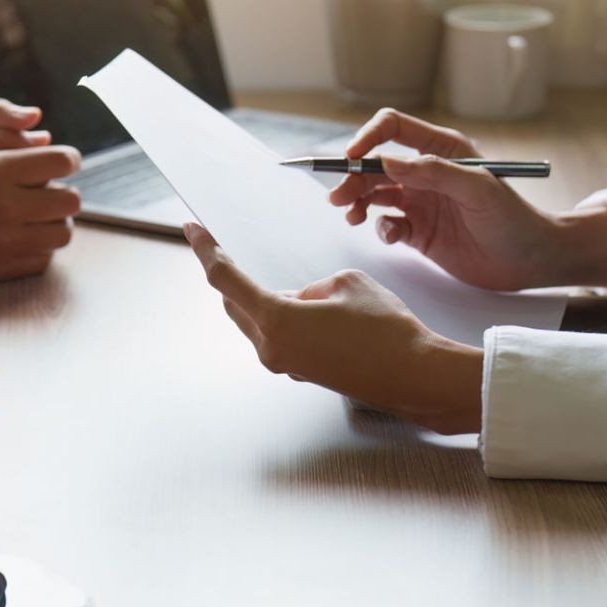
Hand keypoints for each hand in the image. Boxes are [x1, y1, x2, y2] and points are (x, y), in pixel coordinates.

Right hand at [0, 100, 82, 281]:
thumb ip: (2, 132)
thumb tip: (45, 135)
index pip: (61, 162)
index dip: (68, 159)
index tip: (61, 161)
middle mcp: (8, 207)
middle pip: (71, 200)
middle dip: (65, 191)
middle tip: (49, 190)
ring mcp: (6, 242)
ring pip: (63, 233)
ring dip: (57, 221)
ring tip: (37, 215)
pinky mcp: (1, 269)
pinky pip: (44, 259)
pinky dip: (41, 247)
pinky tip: (22, 236)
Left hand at [184, 224, 482, 434]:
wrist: (414, 376)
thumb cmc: (386, 329)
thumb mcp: (345, 283)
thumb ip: (310, 286)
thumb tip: (302, 301)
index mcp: (276, 320)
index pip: (225, 279)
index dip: (205, 250)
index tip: (192, 230)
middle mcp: (272, 348)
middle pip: (236, 304)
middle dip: (233, 277)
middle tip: (230, 250)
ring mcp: (285, 365)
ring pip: (257, 322)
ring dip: (262, 301)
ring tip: (293, 286)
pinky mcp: (301, 373)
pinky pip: (279, 338)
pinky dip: (283, 319)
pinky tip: (308, 310)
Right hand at [328, 108, 606, 290]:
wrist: (530, 261)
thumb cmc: (513, 218)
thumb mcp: (477, 188)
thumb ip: (433, 172)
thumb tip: (385, 161)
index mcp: (441, 149)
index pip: (392, 128)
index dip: (368, 138)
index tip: (351, 157)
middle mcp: (426, 172)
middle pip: (374, 164)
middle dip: (353, 177)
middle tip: (339, 197)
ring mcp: (420, 202)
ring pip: (374, 194)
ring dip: (356, 202)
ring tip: (350, 215)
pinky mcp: (418, 232)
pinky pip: (386, 224)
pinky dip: (380, 229)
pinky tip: (391, 235)